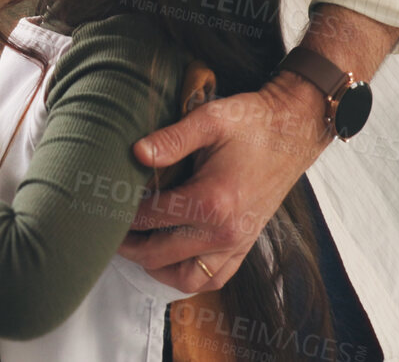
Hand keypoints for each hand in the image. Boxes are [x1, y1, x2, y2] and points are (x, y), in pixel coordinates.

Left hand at [115, 73, 331, 292]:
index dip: (122, 214)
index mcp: (212, 200)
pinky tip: (171, 259)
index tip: (104, 206)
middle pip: (161, 254)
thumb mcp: (210, 119)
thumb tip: (136, 152)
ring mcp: (238, 242)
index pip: (151, 218)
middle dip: (130, 246)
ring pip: (187, 278)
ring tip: (137, 247)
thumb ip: (171, 138)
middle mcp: (225, 230)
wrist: (294, 129)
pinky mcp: (246, 244)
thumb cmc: (253, 122)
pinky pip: (214, 278)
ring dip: (156, 268)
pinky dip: (188, 276)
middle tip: (109, 231)